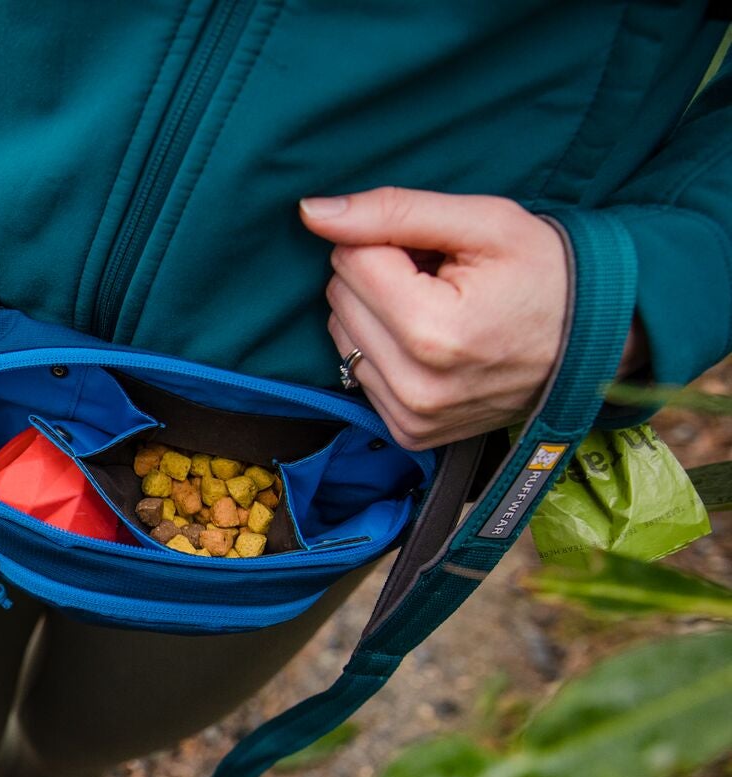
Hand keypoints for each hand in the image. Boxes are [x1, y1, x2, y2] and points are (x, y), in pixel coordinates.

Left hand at [300, 187, 575, 450]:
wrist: (595, 342)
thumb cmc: (545, 272)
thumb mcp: (483, 222)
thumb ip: (393, 211)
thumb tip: (311, 213)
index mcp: (432, 332)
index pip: (350, 260)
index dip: (388, 241)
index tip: (435, 251)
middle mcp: (415, 386)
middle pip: (340, 298)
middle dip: (380, 275)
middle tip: (440, 278)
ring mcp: (411, 417)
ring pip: (342, 336)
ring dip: (378, 313)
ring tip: (439, 308)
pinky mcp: (408, 434)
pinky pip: (359, 373)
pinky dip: (384, 350)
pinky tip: (432, 343)